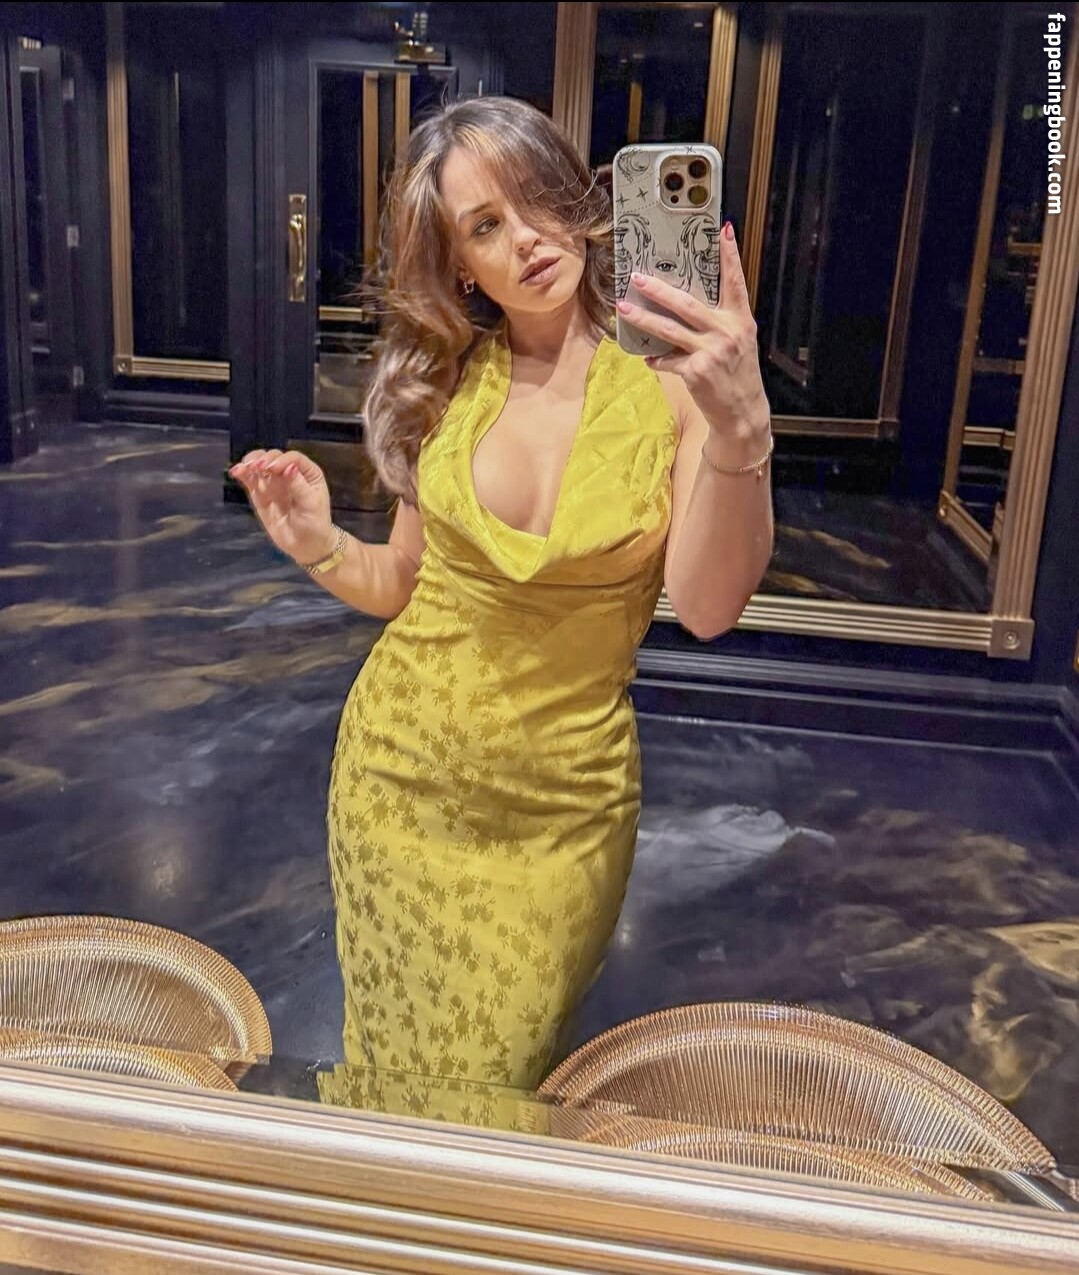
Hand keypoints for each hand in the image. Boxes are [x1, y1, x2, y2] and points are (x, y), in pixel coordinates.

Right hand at [229, 448, 335, 564]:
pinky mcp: (261, 494)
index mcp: (307, 473)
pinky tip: (236, 471)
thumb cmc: (314, 523)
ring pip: (260, 465)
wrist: (305, 546)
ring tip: (245, 467)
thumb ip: (298, 485)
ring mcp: (274, 483)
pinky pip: (251, 480)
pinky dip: (243, 474)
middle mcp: (290, 474)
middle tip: (258, 467)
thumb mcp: (311, 505)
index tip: (273, 468)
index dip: (282, 460)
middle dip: (265, 460)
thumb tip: (289, 467)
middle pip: (274, 458)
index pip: (293, 458)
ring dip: (251, 463)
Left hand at [615, 221, 769, 437]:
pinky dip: (656, 359)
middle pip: (687, 304)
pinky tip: (648, 358)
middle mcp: (727, 332)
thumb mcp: (738, 343)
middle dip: (659, 289)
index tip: (723, 230)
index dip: (730, 256)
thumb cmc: (737, 375)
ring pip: (669, 330)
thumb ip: (719, 323)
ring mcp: (711, 352)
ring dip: (643, 318)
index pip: (736, 282)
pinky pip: (667, 360)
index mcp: (740, 321)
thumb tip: (685, 307)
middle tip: (638, 277)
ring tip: (623, 308)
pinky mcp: (696, 372)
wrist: (742, 413)